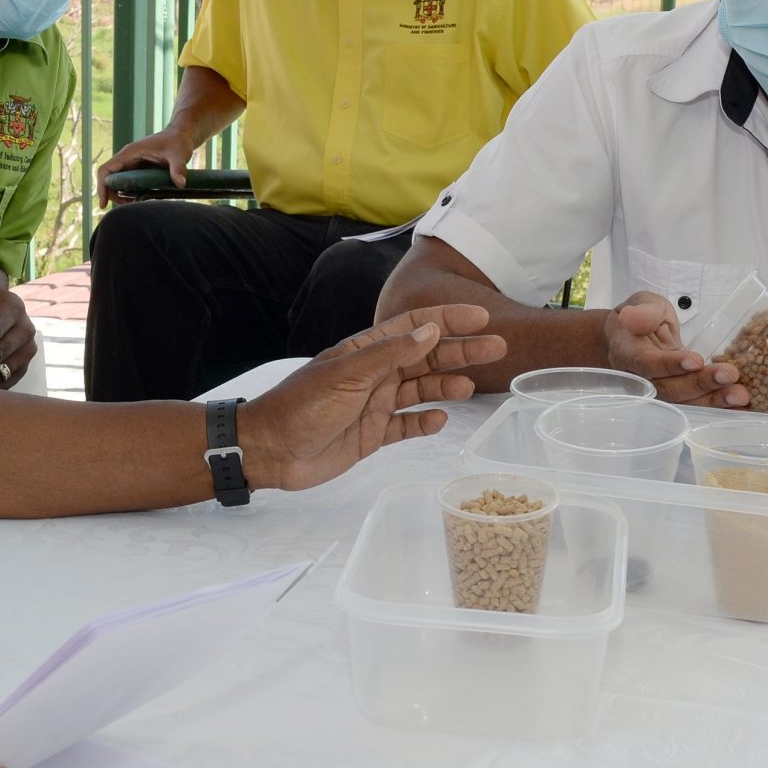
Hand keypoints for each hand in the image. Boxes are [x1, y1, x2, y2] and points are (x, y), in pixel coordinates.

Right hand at [96, 126, 194, 206]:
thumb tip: (180, 184)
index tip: (103, 204)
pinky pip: (126, 183)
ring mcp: (131, 164)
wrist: (180, 136)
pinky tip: (140, 201)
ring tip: (134, 206)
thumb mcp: (179, 154)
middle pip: (108, 179)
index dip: (101, 187)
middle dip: (112, 195)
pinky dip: (128, 193)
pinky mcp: (137, 170)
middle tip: (127, 208)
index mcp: (130, 153)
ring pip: (116, 182)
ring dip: (120, 196)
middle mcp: (127, 159)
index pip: (106, 170)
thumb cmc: (177, 142)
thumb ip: (178, 168)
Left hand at [237, 304, 506, 492]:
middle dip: (459, 352)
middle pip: (425, 359)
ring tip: (470, 387)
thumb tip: (430, 331)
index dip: (447, 320)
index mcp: (365, 352)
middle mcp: (374, 375)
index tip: (481, 317)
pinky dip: (423, 423)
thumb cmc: (302, 406)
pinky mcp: (371, 435)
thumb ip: (390, 354)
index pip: (413, 328)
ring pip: (419, 392)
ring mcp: (374, 405)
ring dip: (445, 387)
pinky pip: (405, 426)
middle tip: (496, 348)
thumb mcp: (347, 374)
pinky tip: (440, 420)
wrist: (270, 450)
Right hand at [604, 291, 748, 407]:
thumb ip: (643, 311)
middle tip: (730, 375)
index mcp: (629, 353)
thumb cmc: (641, 317)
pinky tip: (741, 405)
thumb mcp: (642, 304)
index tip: (696, 360)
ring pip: (683, 402)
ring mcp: (659, 391)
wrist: (632, 338)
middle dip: (701, 384)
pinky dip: (717, 406)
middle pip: (669, 388)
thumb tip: (632, 317)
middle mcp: (641, 379)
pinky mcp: (676, 396)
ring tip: (741, 395)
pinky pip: (694, 404)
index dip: (671, 364)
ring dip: (713, 400)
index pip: (648, 363)